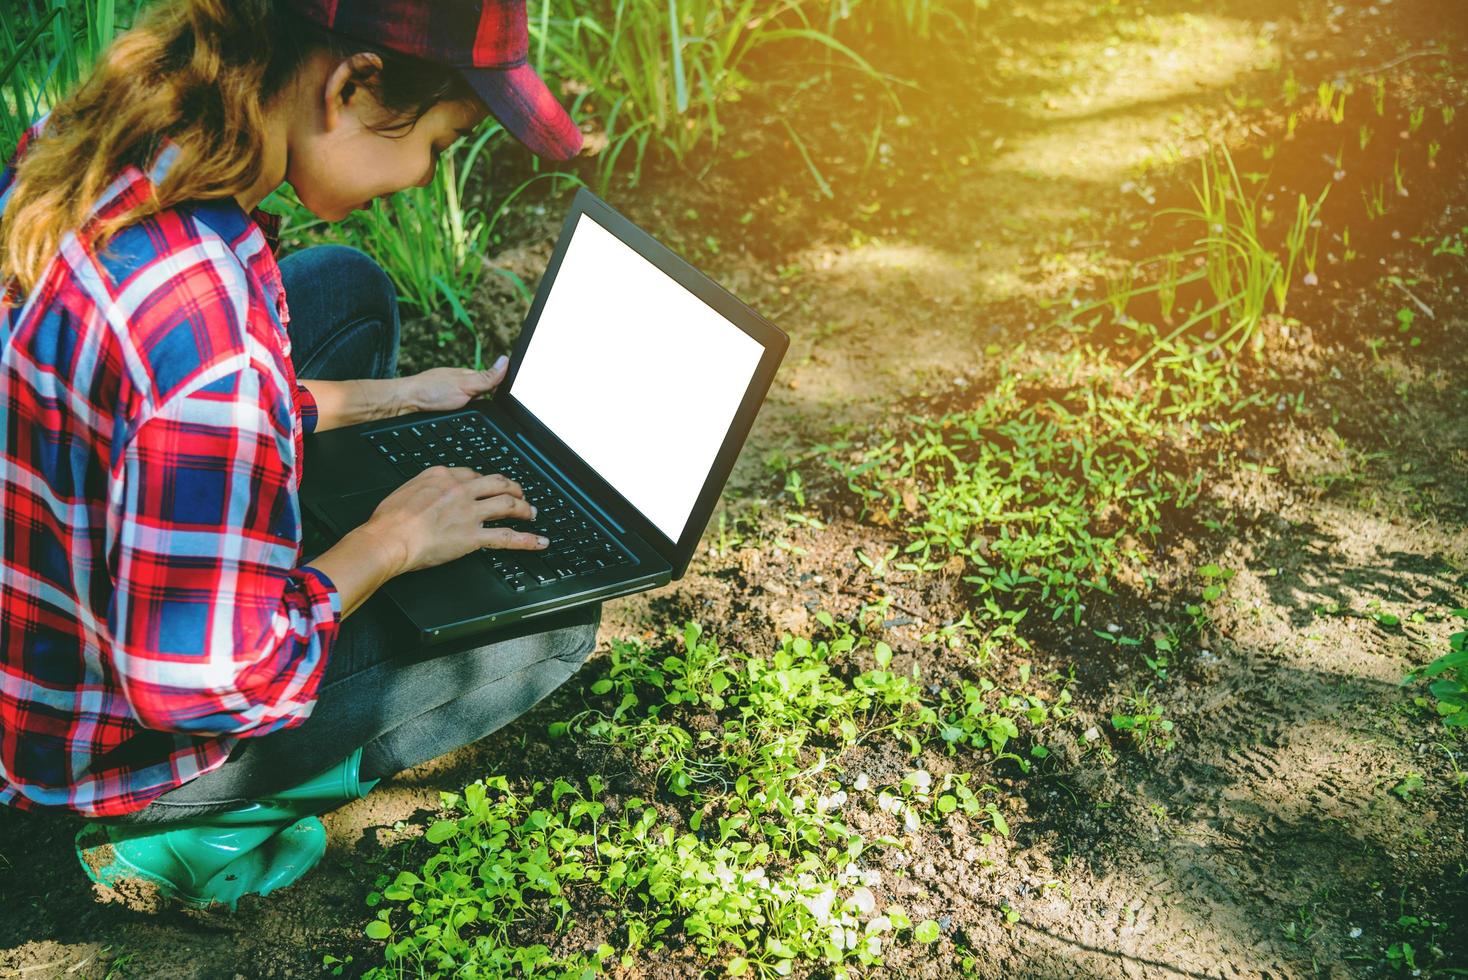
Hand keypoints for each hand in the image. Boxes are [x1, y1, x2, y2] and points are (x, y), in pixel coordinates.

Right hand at [358, 465, 547, 574]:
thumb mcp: (404, 490)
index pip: (473, 473)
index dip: (485, 481)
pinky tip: (539, 542)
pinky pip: (507, 537)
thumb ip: (422, 489)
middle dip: (513, 488)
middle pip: (497, 483)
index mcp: (441, 476)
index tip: (489, 486)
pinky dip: (527, 540)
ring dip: (523, 508)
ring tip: (531, 513)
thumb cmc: (388, 520)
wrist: (388, 538)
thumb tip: (426, 494)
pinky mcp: (473, 536)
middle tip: (520, 494)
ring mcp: (469, 512)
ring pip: (506, 504)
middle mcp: (459, 490)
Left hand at [397, 355, 508, 414]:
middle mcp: (461, 387)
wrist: (404, 405)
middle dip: (487, 406)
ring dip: (474, 416)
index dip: (500, 393)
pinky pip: (460, 417)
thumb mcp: (464, 385)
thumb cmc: (430, 391)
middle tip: (485, 411)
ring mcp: (451, 399)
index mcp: (468, 377)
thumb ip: (486, 377)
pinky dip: (462, 421)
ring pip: (471, 410)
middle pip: (483, 398)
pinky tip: (460, 424)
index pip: (492, 383)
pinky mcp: (444, 411)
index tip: (507, 401)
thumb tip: (505, 361)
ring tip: (471, 419)